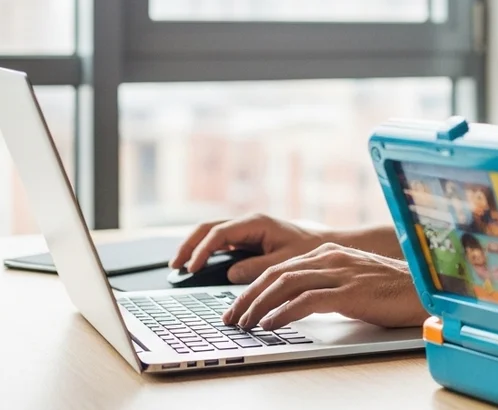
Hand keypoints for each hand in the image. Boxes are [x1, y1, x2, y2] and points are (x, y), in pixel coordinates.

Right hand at [171, 213, 328, 283]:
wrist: (321, 245)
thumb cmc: (308, 250)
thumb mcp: (284, 261)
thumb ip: (256, 267)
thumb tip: (230, 274)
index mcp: (256, 223)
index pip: (220, 233)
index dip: (202, 250)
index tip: (192, 269)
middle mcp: (247, 223)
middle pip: (208, 228)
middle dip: (189, 245)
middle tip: (175, 266)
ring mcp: (245, 230)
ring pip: (210, 233)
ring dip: (194, 247)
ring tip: (180, 267)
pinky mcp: (245, 239)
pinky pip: (219, 242)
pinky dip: (205, 251)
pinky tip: (196, 265)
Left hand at [223, 243, 425, 329]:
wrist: (426, 290)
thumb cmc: (393, 290)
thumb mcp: (353, 281)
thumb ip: (326, 285)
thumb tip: (295, 304)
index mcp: (330, 252)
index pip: (281, 267)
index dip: (254, 287)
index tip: (238, 306)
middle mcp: (332, 257)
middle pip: (277, 273)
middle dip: (248, 297)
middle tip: (231, 318)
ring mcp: (341, 272)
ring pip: (286, 284)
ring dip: (259, 306)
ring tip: (245, 324)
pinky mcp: (351, 291)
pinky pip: (307, 301)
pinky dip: (283, 313)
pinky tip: (271, 325)